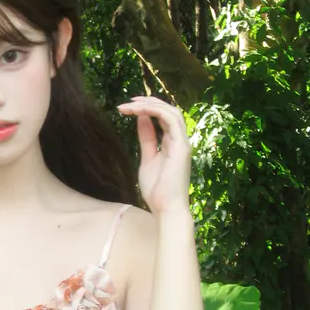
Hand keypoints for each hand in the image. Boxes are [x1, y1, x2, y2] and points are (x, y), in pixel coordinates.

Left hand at [116, 95, 191, 215]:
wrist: (165, 208)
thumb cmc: (157, 189)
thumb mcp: (147, 158)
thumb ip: (146, 138)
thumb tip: (142, 119)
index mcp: (172, 143)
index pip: (163, 117)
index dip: (147, 108)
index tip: (127, 107)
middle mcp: (180, 140)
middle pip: (169, 110)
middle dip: (148, 102)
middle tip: (128, 101)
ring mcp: (182, 143)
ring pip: (171, 112)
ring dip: (150, 104)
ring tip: (130, 104)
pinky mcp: (181, 147)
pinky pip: (171, 120)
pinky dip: (155, 111)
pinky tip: (138, 112)